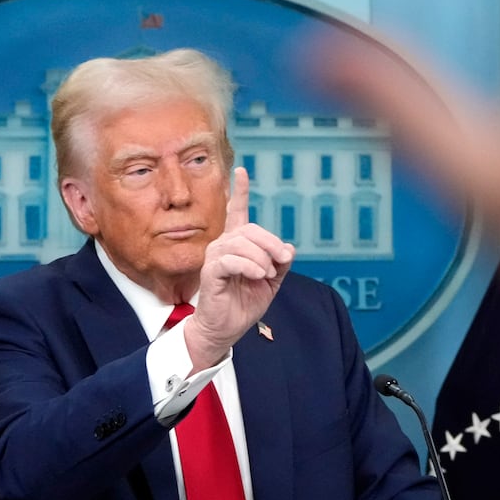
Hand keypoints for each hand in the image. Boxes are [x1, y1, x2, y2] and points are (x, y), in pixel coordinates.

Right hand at [186, 167, 293, 367]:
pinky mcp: (211, 271)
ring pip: (242, 243)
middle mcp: (223, 245)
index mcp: (237, 245)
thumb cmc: (244, 304)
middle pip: (250, 229)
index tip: (241, 170)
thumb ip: (280, 264)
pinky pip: (232, 260)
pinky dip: (250, 266)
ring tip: (267, 275)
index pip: (237, 212)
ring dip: (262, 258)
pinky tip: (259, 275)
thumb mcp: (271, 282)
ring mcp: (215, 257)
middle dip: (271, 243)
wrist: (226, 329)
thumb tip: (289, 247)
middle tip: (282, 262)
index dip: (240, 191)